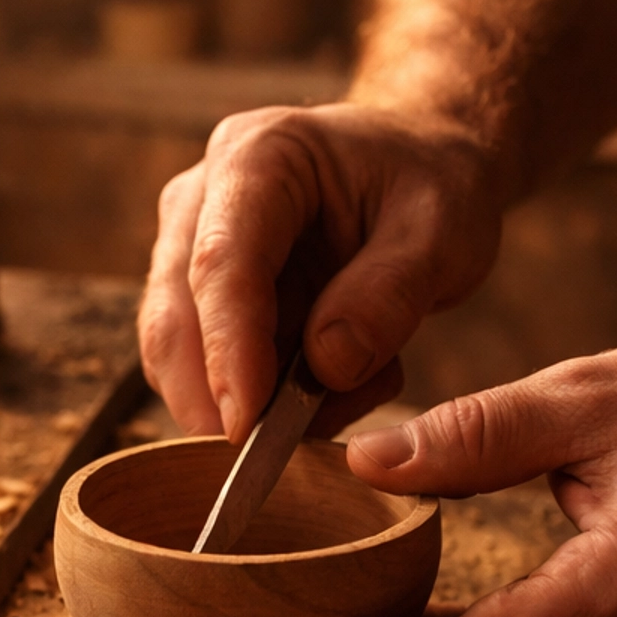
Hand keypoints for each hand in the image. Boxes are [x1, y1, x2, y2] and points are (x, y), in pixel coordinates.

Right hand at [138, 103, 505, 440]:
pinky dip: (256, 401)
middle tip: (275, 459)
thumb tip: (327, 367)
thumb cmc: (430, 184)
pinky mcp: (198, 295)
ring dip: (243, 403)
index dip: (227, 350)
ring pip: (174, 353)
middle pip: (174, 315)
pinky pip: (203, 368)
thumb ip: (391, 293)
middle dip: (213, 396)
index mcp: (259, 156)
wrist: (419, 165)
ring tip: (343, 395)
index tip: (244, 428)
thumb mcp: (442, 228)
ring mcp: (189, 246)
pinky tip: (329, 388)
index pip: (221, 263)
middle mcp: (203, 198)